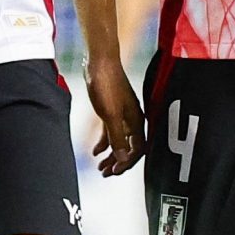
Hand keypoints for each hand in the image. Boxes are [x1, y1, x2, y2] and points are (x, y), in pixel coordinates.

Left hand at [86, 56, 142, 176]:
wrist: (99, 61)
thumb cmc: (107, 84)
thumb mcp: (110, 115)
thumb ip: (117, 138)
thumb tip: (124, 159)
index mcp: (136, 121)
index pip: (138, 150)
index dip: (127, 163)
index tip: (114, 171)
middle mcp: (132, 119)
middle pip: (129, 148)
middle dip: (118, 162)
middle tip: (105, 173)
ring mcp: (123, 114)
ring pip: (119, 141)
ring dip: (111, 154)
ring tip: (100, 166)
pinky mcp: (113, 109)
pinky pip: (111, 131)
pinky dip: (105, 142)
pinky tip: (96, 151)